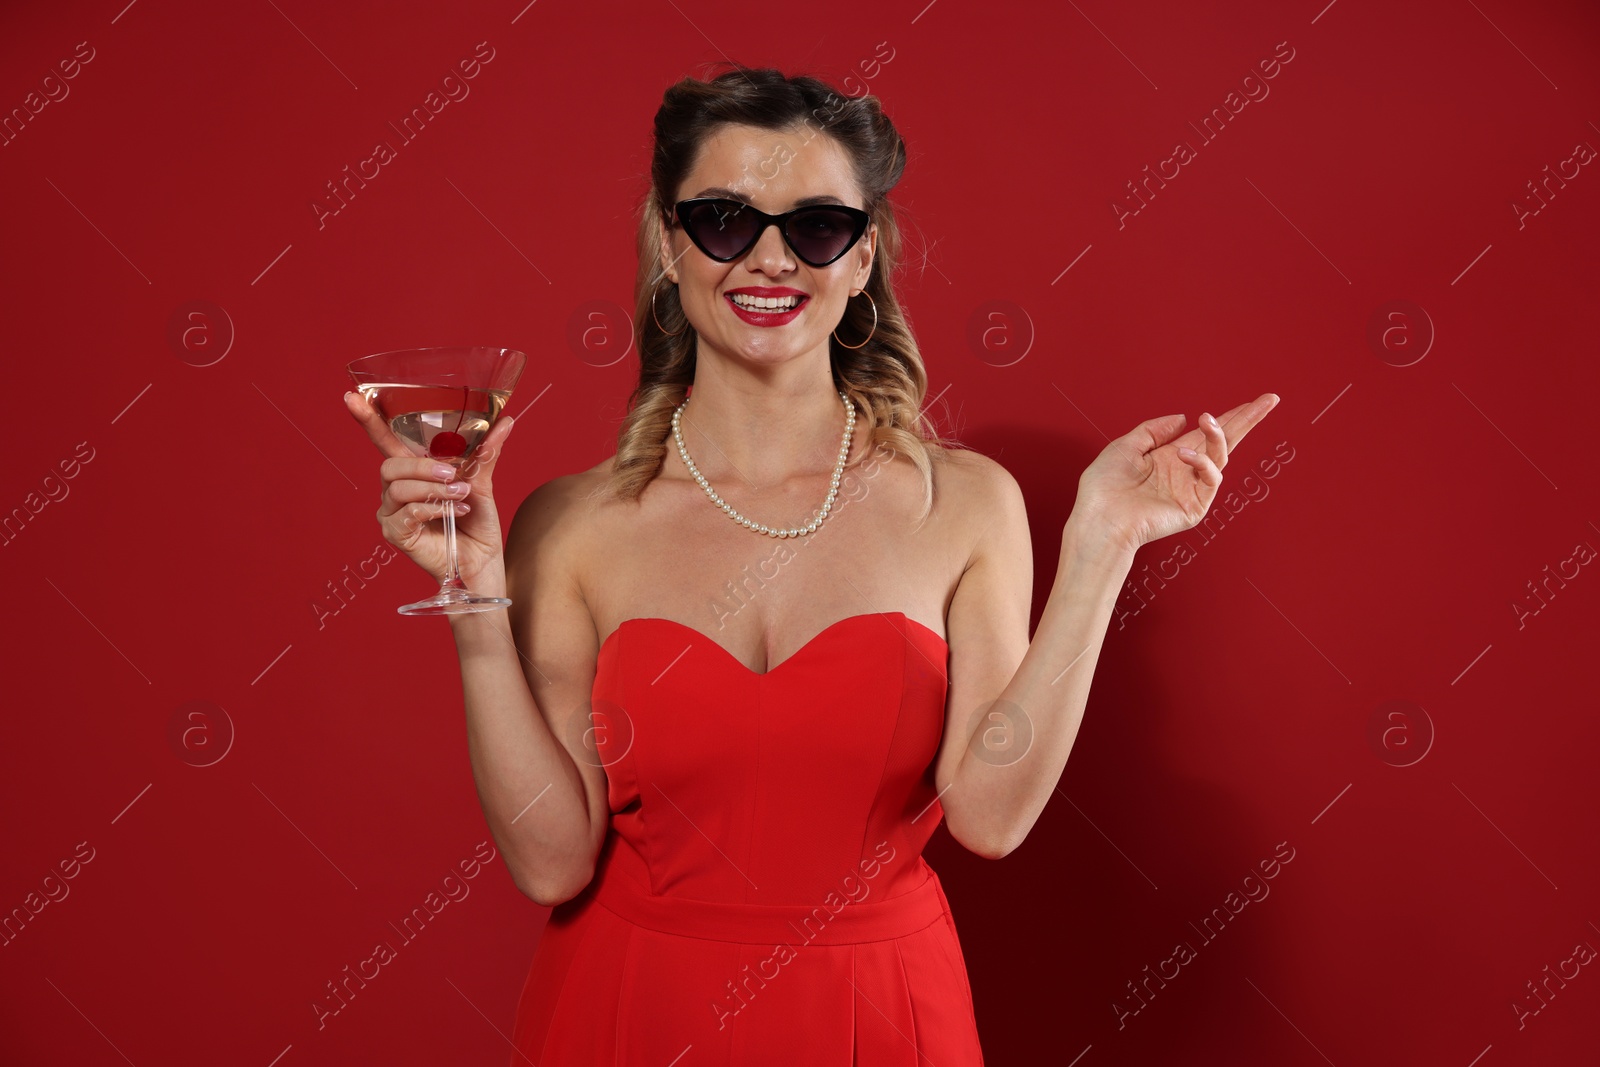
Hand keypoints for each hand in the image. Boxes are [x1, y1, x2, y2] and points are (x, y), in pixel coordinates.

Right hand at [343, 391, 516, 590]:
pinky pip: (405, 513)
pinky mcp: (395, 534)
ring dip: (434, 489)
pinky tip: (453, 512)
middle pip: (390, 464)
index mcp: (412, 471)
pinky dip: (432, 509)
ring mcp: (391, 513)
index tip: (352, 396)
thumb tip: (507, 420)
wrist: (483, 559)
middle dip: (422, 466)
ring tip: (460, 496)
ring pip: (399, 488)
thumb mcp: (481, 481)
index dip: (368, 419)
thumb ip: (486, 452)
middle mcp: (395, 490)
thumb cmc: (476, 523)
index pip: (385, 440)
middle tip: (452, 474)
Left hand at [1074, 393, 1279, 553]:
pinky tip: (1185, 455)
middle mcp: (1184, 470)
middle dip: (1248, 420)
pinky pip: (1212, 479)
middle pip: (1225, 442)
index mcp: (1169, 456)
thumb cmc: (1103, 489)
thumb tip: (1182, 419)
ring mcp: (1191, 489)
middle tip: (1269, 400)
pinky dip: (1204, 463)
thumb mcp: (1126, 446)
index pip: (1206, 433)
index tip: (1256, 400)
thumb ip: (1154, 430)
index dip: (1229, 417)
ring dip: (1218, 436)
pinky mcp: (1195, 507)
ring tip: (1207, 420)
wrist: (1098, 519)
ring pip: (1221, 457)